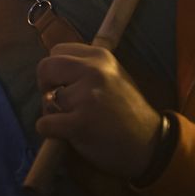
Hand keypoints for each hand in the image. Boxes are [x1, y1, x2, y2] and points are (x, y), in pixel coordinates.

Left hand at [36, 43, 161, 180]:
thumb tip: (54, 70)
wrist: (150, 145)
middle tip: (57, 102)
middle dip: (45, 86)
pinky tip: (67, 135)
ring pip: (45, 99)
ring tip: (73, 121)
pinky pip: (44, 124)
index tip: (64, 85)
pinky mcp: (80, 122)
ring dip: (53, 113)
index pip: (58, 51)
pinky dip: (49, 132)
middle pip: (45, 67)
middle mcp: (93, 70)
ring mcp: (86, 96)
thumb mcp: (113, 76)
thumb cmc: (128, 112)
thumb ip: (87, 68)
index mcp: (100, 56)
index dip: (56, 70)